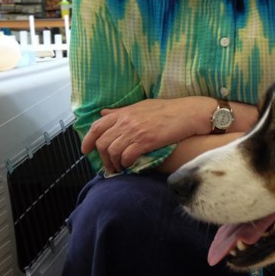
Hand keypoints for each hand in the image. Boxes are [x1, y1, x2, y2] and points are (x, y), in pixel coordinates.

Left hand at [82, 97, 211, 173]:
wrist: (189, 113)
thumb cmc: (169, 109)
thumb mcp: (142, 106)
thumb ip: (121, 111)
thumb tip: (103, 113)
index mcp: (124, 112)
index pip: (97, 127)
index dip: (87, 141)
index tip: (86, 151)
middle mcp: (126, 121)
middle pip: (102, 143)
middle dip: (103, 158)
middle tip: (109, 166)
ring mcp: (136, 131)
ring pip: (112, 152)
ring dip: (114, 164)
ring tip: (119, 169)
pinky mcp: (146, 141)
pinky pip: (127, 156)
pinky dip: (125, 164)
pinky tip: (130, 166)